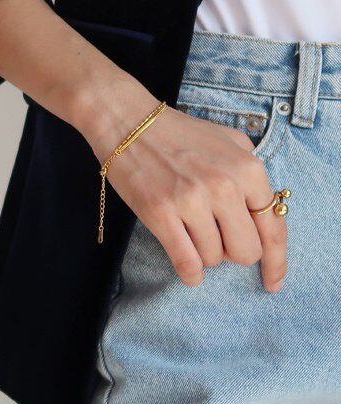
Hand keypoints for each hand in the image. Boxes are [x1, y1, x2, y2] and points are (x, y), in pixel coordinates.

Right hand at [79, 81, 287, 291]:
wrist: (127, 121)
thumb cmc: (178, 133)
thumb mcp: (230, 142)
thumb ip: (253, 176)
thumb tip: (264, 215)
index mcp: (247, 169)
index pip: (273, 229)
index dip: (276, 262)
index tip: (273, 282)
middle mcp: (224, 186)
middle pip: (246, 251)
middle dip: (233, 252)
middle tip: (216, 238)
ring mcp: (191, 200)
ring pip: (214, 258)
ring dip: (205, 254)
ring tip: (190, 234)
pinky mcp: (160, 213)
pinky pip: (186, 262)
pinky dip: (190, 274)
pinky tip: (188, 271)